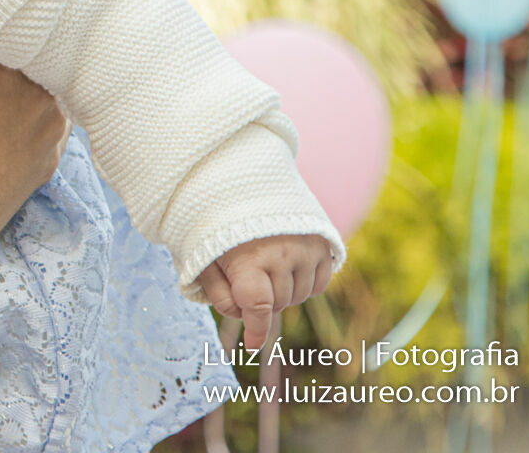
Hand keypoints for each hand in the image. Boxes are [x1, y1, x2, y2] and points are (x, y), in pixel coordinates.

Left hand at [197, 234, 334, 350]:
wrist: (246, 183)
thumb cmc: (219, 224)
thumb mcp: (205, 256)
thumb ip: (218, 292)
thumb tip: (242, 320)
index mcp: (249, 257)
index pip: (257, 306)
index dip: (255, 330)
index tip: (251, 346)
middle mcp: (282, 254)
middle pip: (276, 304)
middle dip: (260, 302)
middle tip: (247, 280)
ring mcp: (307, 250)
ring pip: (298, 297)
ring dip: (282, 293)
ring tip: (265, 267)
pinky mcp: (324, 245)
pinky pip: (318, 285)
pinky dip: (303, 284)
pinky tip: (286, 266)